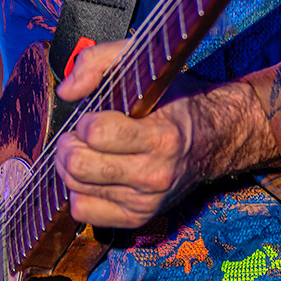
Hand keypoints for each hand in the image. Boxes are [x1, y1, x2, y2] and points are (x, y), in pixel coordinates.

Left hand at [54, 41, 277, 228]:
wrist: (214, 139)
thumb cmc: (174, 101)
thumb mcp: (144, 66)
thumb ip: (99, 62)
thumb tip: (66, 91)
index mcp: (162, 136)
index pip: (97, 134)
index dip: (85, 122)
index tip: (94, 117)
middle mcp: (156, 174)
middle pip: (80, 166)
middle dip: (69, 145)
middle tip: (79, 136)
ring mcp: (147, 201)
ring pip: (77, 188)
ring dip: (71, 167)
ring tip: (87, 152)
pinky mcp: (138, 217)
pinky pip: (84, 212)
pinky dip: (80, 192)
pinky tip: (94, 176)